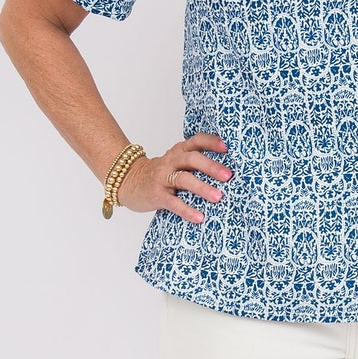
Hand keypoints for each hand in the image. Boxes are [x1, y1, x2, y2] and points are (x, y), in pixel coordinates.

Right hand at [116, 133, 232, 222]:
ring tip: (218, 197)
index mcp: (178, 151)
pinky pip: (173, 202)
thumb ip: (195, 163)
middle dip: (211, 166)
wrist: (128, 182)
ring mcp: (162, 177)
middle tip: (228, 176)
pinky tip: (199, 217)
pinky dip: (187, 210)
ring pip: (183, 179)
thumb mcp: (176, 163)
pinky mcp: (156, 194)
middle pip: (191, 159)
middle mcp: (170, 161)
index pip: (196, 141)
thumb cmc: (161, 174)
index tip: (227, 148)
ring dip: (202, 187)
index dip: (211, 142)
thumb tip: (229, 174)